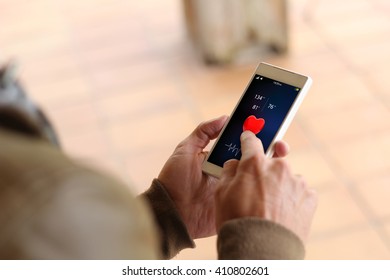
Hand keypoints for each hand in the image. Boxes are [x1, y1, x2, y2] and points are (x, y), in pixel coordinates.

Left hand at [158, 117, 289, 238]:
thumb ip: (203, 132)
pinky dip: (264, 194)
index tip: (271, 130)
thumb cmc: (174, 179)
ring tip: (282, 164)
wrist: (170, 212)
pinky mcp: (235, 206)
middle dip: (270, 152)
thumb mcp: (185, 150)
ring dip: (270, 172)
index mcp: (221, 159)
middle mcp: (230, 173)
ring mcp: (234, 190)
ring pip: (257, 179)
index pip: (242, 146)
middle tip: (281, 147)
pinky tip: (276, 187)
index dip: (257, 138)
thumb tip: (224, 117)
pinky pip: (252, 199)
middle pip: (254, 161)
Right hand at [215, 131, 316, 241]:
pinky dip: (292, 199)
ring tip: (269, 208)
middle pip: (271, 161)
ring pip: (286, 177)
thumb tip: (235, 163)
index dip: (247, 139)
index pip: (251, 141)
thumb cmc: (237, 221)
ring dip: (279, 186)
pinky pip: (299, 192)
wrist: (262, 251)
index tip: (248, 137)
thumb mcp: (221, 194)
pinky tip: (282, 213)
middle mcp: (279, 167)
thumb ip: (229, 171)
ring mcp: (297, 182)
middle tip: (255, 190)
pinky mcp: (309, 198)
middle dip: (263, 171)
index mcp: (255, 163)